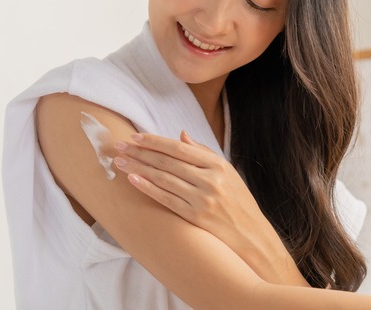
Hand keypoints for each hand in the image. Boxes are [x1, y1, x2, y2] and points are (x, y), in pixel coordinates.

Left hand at [113, 131, 307, 285]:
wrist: (251, 235)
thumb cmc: (238, 202)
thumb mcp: (228, 173)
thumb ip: (203, 153)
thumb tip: (181, 135)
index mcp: (218, 165)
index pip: (179, 148)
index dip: (155, 141)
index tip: (135, 136)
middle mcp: (210, 180)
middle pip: (167, 161)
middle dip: (140, 152)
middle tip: (119, 145)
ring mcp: (202, 199)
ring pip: (163, 178)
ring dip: (138, 168)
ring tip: (120, 161)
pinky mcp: (195, 216)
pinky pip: (166, 199)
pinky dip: (148, 188)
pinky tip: (133, 180)